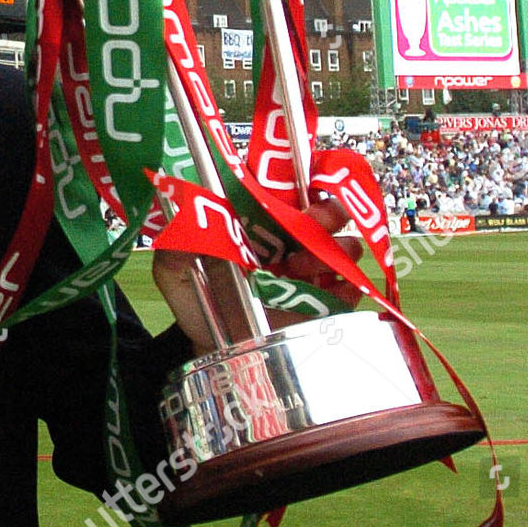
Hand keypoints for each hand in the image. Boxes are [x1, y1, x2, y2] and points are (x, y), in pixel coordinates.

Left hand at [153, 196, 364, 355]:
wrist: (215, 348)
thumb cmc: (198, 301)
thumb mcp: (175, 273)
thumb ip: (175, 247)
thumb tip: (185, 220)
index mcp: (257, 221)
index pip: (285, 187)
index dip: (297, 178)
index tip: (296, 183)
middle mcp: (289, 238)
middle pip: (325, 209)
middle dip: (326, 210)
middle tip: (313, 221)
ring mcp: (313, 267)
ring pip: (344, 244)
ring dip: (330, 250)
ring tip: (301, 268)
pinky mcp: (329, 299)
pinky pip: (353, 284)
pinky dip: (347, 284)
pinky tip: (328, 291)